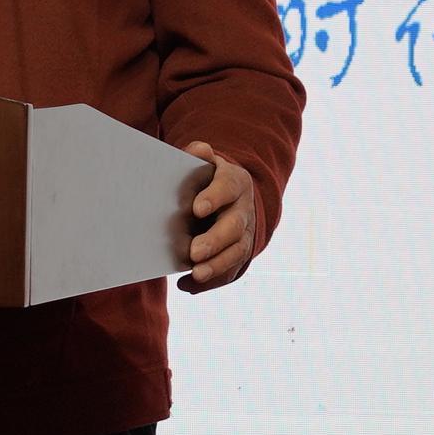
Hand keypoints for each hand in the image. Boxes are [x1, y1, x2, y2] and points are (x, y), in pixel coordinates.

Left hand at [177, 141, 259, 293]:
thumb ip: (198, 155)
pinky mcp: (238, 254)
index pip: (228, 187)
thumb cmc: (207, 178)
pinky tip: (189, 285)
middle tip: (195, 252)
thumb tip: (198, 150)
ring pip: (236, 252)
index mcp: (235, 182)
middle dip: (215, 240)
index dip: (215, 197)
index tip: (197, 208)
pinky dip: (211, 281)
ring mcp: (244, 234)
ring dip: (217, 265)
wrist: (229, 196)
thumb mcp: (204, 163)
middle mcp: (243, 210)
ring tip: (196, 273)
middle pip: (234, 226)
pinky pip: (230, 271)